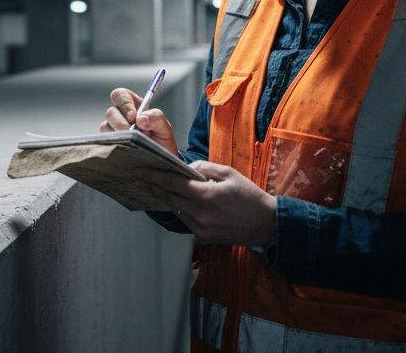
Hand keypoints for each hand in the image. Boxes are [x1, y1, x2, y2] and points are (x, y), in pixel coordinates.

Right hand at [99, 87, 178, 156]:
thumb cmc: (161, 141)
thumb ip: (156, 118)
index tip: (133, 116)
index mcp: (133, 105)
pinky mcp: (109, 143)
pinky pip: (105, 141)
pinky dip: (115, 144)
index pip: (120, 95)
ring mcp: (113, 130)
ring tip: (133, 143)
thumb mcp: (164, 127)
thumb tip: (140, 119)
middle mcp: (120, 115)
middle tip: (131, 132)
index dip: (124, 103)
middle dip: (120, 122)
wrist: (160, 160)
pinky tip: (126, 149)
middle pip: (110, 112)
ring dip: (118, 135)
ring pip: (105, 127)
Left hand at [139, 161, 275, 246]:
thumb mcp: (229, 173)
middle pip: (169, 198)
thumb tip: (188, 169)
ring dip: (165, 198)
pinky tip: (176, 201)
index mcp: (206, 196)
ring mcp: (200, 229)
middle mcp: (200, 215)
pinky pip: (185, 220)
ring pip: (176, 210)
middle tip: (139, 177)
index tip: (140, 171)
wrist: (266, 225)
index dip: (154, 176)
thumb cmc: (250, 196)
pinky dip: (180, 209)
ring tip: (154, 187)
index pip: (173, 184)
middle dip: (152, 186)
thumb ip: (205, 168)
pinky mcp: (203, 237)